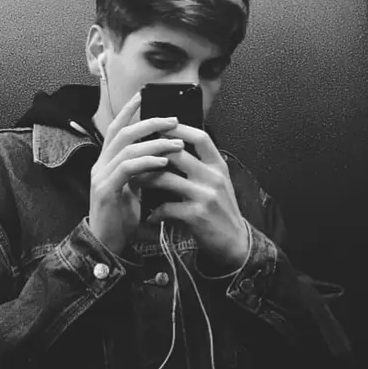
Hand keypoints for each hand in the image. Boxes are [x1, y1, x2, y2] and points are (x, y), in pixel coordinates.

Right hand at [89, 92, 184, 254]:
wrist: (107, 246)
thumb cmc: (122, 218)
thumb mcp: (134, 189)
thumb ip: (142, 170)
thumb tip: (161, 154)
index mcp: (106, 162)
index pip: (117, 129)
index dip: (129, 111)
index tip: (144, 96)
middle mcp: (100, 164)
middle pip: (123, 133)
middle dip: (149, 122)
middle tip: (173, 120)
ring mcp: (101, 176)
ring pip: (127, 148)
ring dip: (155, 143)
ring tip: (177, 144)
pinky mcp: (105, 190)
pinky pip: (127, 168)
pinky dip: (146, 162)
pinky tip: (163, 162)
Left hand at [145, 125, 248, 267]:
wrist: (236, 242)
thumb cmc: (222, 210)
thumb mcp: (218, 182)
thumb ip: (202, 166)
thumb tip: (176, 148)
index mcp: (218, 166)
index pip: (200, 137)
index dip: (179, 129)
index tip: (160, 126)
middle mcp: (213, 177)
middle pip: (178, 153)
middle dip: (153, 153)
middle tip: (135, 154)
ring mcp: (205, 195)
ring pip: (167, 178)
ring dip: (146, 180)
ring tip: (133, 182)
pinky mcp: (196, 215)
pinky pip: (167, 207)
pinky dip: (155, 212)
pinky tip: (149, 216)